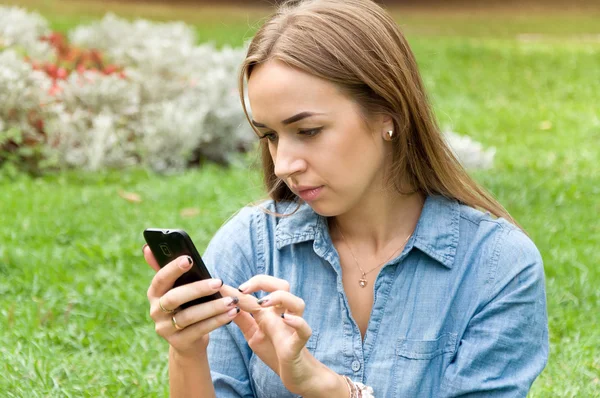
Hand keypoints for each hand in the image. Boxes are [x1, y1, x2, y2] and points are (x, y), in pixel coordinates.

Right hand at [143, 245, 240, 357]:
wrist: (188, 341)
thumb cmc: (186, 305)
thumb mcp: (178, 289)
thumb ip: (170, 271)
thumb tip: (149, 248)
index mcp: (155, 293)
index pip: (160, 279)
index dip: (172, 269)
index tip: (189, 259)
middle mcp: (155, 312)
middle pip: (174, 298)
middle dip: (197, 289)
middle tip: (219, 282)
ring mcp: (165, 329)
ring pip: (189, 316)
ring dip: (213, 307)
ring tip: (232, 301)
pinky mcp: (179, 343)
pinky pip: (200, 330)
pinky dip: (217, 321)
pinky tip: (232, 312)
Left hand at [224, 275, 340, 395]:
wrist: (296, 374)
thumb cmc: (276, 352)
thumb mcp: (253, 334)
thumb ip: (242, 319)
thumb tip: (226, 303)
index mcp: (272, 312)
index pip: (259, 291)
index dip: (242, 286)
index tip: (222, 286)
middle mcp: (283, 316)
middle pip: (282, 286)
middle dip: (263, 281)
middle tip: (244, 290)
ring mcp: (291, 329)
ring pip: (297, 303)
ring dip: (280, 297)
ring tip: (262, 302)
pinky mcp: (297, 345)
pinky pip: (304, 331)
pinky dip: (297, 323)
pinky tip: (285, 319)